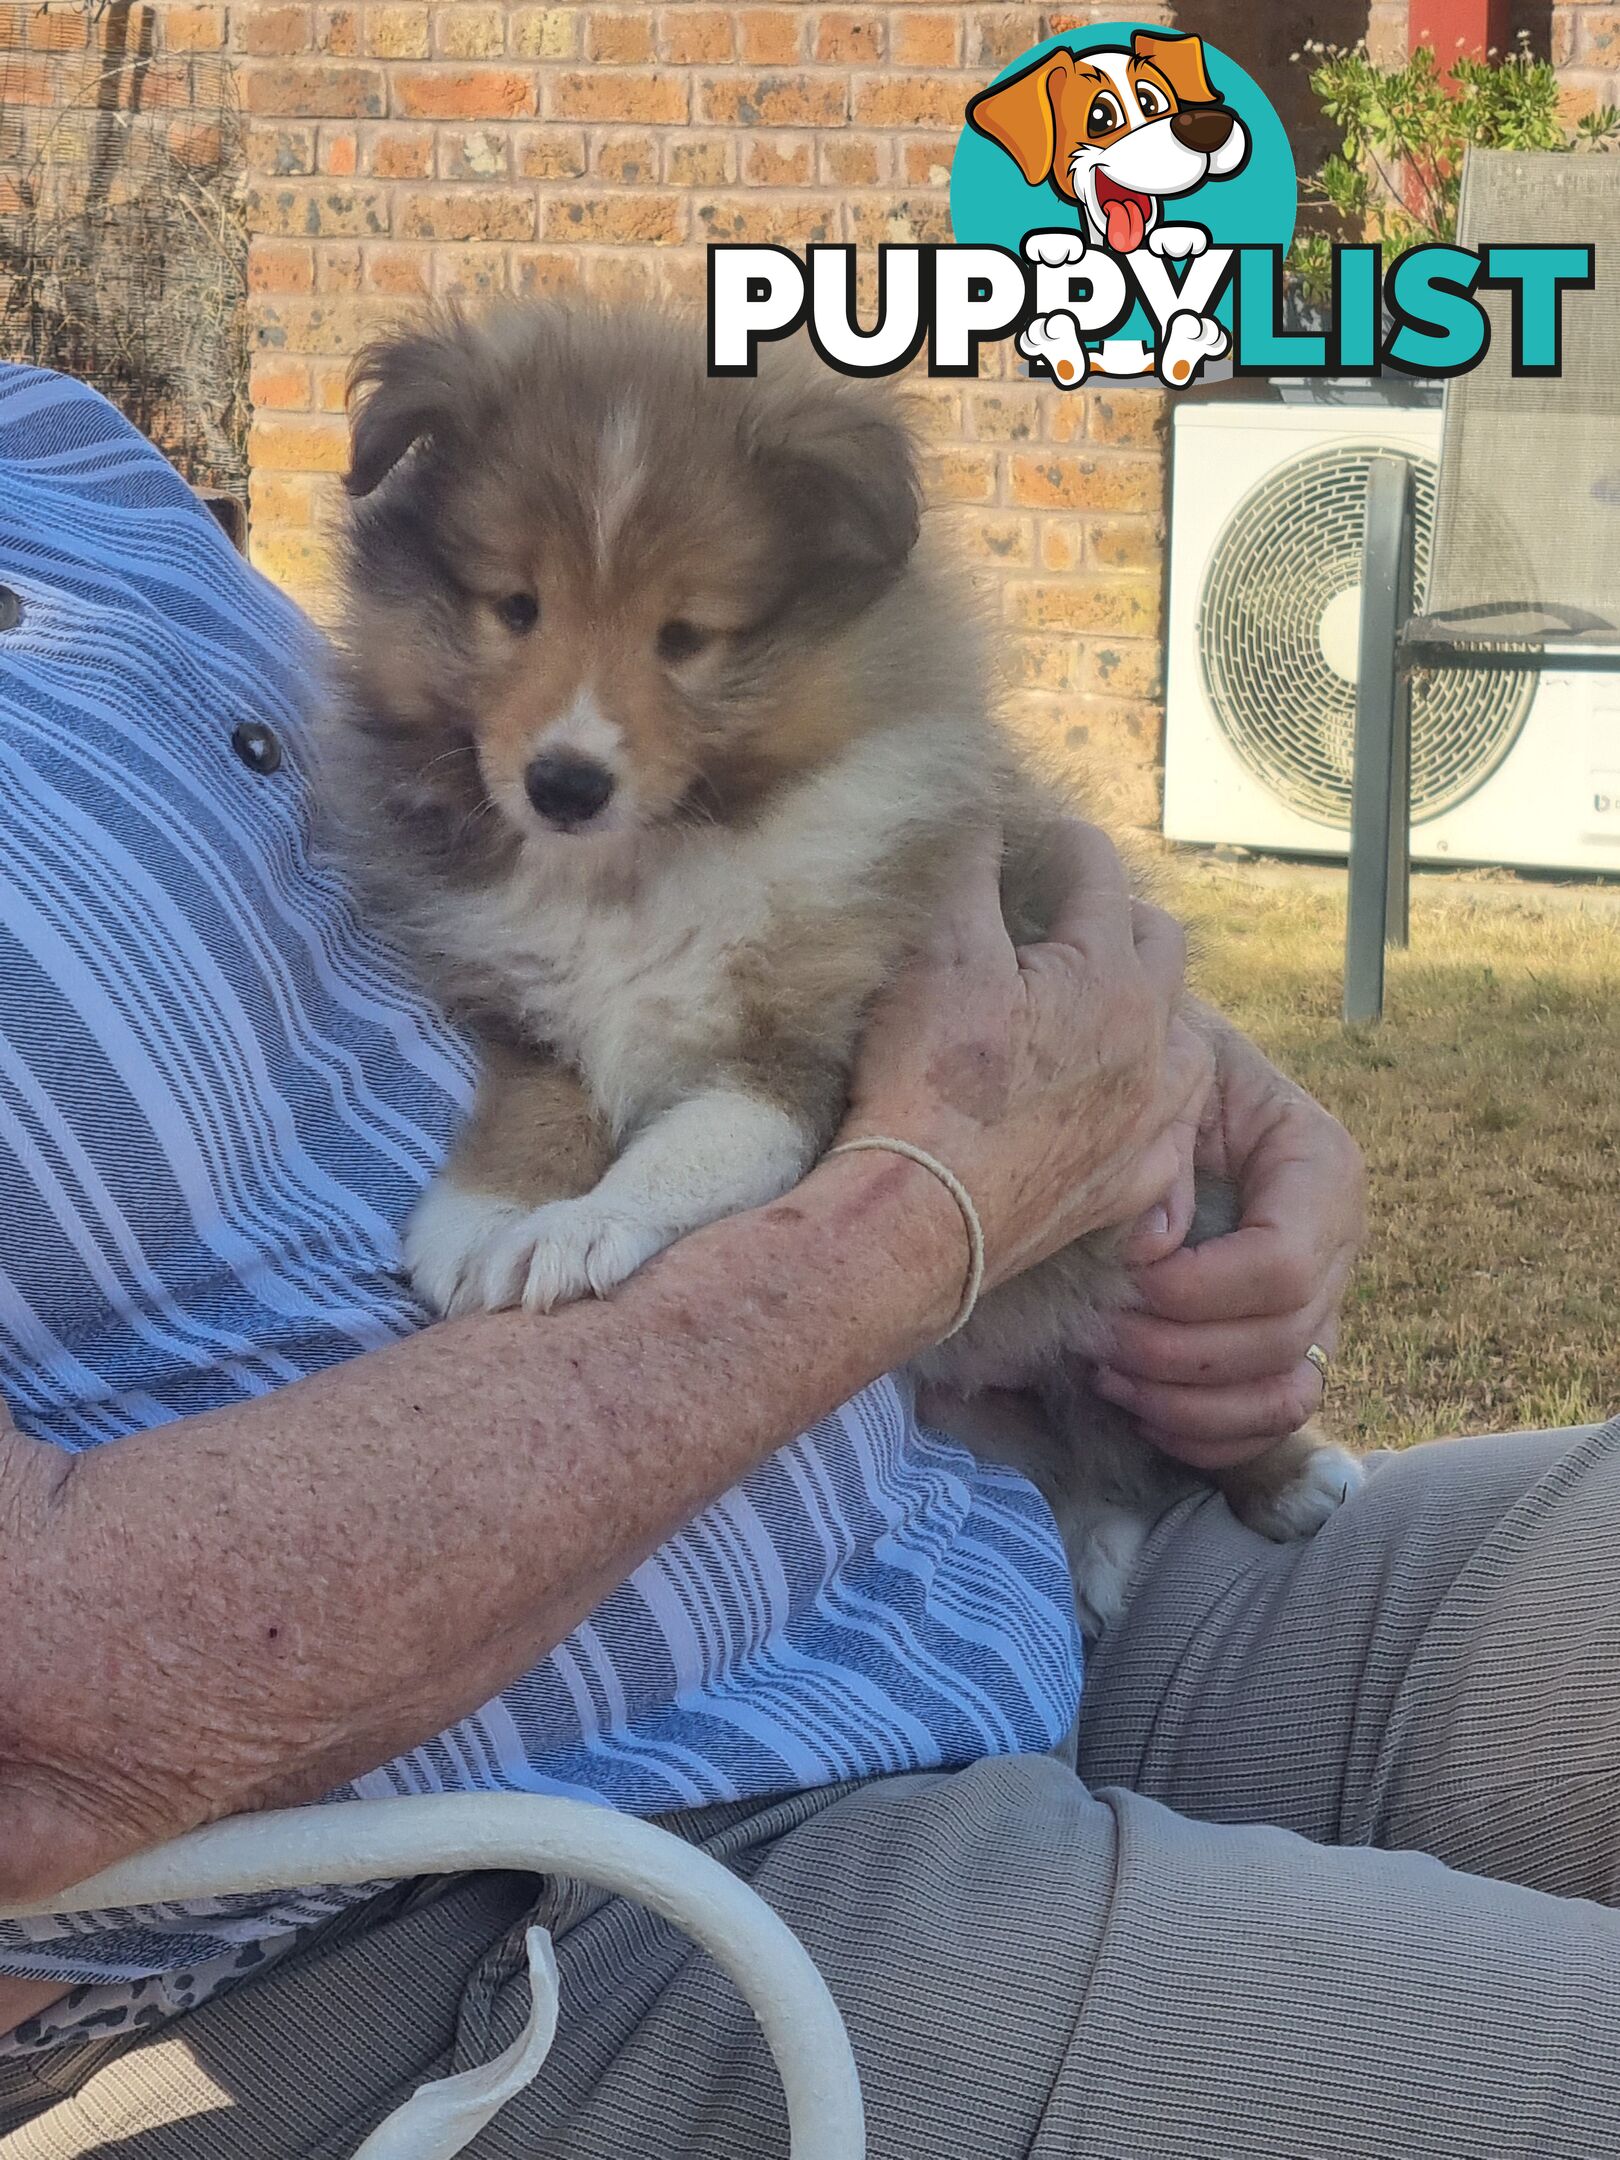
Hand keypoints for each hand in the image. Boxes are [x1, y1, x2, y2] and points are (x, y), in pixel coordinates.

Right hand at [838, 821, 1213, 1295]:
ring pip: (1186, 1038)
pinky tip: (1124, 1103)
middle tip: (1067, 915)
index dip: (1061, 842)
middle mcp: (1151, 1040)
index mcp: (1105, 971)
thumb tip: (980, 812)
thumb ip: (965, 871)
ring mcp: (1151, 1117)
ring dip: (1152, 1009)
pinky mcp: (1132, 1184)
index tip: (1032, 837)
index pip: (1097, 872)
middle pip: (1161, 946)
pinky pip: (1173, 1129)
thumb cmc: (926, 1080)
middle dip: (1118, 916)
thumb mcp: (937, 952)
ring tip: (1103, 1005)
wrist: (923, 1218)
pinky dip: (1154, 1100)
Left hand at [1093, 1018, 1365, 1465]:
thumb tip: (1154, 1248)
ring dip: (1191, 1406)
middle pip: (1284, 1339)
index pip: (1284, 1264)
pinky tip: (1140, 1411)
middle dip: (1179, 1355)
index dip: (1201, 1292)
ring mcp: (1317, 1299)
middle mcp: (1335, 1239)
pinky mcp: (1283, 1343)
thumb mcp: (1164, 1072)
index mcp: (1319, 1164)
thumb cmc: (1156, 1065)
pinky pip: (1271, 1423)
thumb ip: (1163, 1143)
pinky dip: (1206, 1437)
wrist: (1155, 1071)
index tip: (1128, 1281)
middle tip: (1095, 1338)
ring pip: (1287, 1397)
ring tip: (1110, 1377)